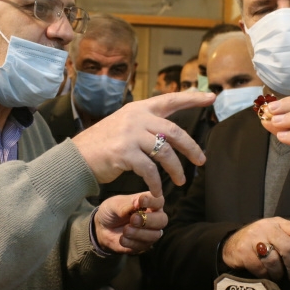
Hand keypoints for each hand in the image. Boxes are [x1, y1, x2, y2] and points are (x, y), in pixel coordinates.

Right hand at [73, 92, 215, 196]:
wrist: (77, 157)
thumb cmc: (104, 144)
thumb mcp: (125, 125)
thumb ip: (146, 124)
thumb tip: (170, 133)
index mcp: (139, 108)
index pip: (170, 100)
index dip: (192, 98)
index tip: (211, 97)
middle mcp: (136, 117)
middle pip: (174, 131)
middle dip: (191, 147)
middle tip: (202, 160)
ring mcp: (130, 134)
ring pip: (165, 152)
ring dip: (176, 169)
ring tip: (181, 181)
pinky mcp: (124, 152)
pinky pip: (149, 170)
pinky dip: (156, 183)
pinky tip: (157, 192)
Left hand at [94, 192, 166, 253]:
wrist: (102, 229)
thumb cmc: (111, 211)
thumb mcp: (113, 204)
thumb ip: (124, 204)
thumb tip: (137, 203)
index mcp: (149, 202)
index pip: (158, 200)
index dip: (153, 201)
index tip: (141, 201)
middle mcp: (153, 217)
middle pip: (162, 220)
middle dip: (149, 220)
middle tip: (133, 219)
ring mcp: (150, 232)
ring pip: (155, 235)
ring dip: (139, 233)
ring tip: (125, 230)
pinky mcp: (143, 245)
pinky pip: (143, 246)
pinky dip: (131, 242)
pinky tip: (122, 238)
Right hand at [222, 217, 289, 281]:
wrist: (232, 244)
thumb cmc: (262, 243)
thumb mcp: (280, 240)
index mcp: (280, 223)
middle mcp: (267, 227)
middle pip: (288, 247)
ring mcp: (253, 237)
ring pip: (274, 260)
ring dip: (278, 273)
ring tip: (276, 275)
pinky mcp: (243, 250)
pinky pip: (260, 268)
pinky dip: (265, 275)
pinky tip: (264, 274)